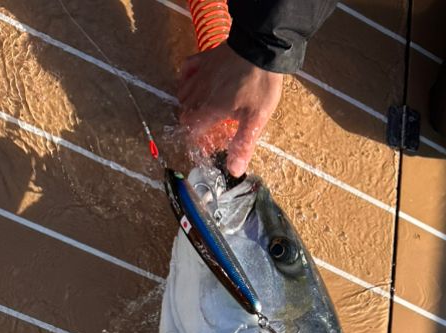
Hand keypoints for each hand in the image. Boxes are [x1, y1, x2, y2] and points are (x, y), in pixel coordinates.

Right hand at [178, 43, 283, 175]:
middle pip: (185, 112)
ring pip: (183, 93)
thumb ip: (243, 144)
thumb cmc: (260, 85)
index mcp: (211, 109)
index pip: (192, 128)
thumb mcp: (256, 119)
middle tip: (204, 127)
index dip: (194, 138)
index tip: (203, 142)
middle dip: (190, 122)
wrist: (261, 47)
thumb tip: (234, 171)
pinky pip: (186, 69)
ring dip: (187, 103)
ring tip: (199, 110)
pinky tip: (192, 83)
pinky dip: (185, 78)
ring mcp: (201, 74)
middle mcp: (200, 92)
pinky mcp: (205, 58)